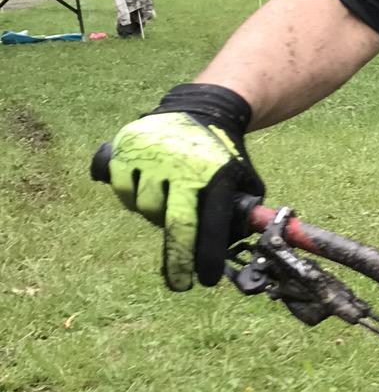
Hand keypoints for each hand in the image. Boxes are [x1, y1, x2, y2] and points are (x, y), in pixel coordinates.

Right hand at [101, 85, 262, 290]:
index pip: (210, 225)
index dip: (205, 256)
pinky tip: (145, 186)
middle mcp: (182, 167)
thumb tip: (236, 246)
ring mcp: (151, 155)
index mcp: (215, 176)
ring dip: (153, 214)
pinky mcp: (126, 147)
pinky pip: (122, 187)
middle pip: (174, 223)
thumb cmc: (221, 155)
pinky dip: (130, 194)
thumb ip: (242, 209)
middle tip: (179, 282)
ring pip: (144, 207)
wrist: (200, 109)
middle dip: (177, 258)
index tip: (202, 280)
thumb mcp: (242, 178)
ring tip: (166, 201)